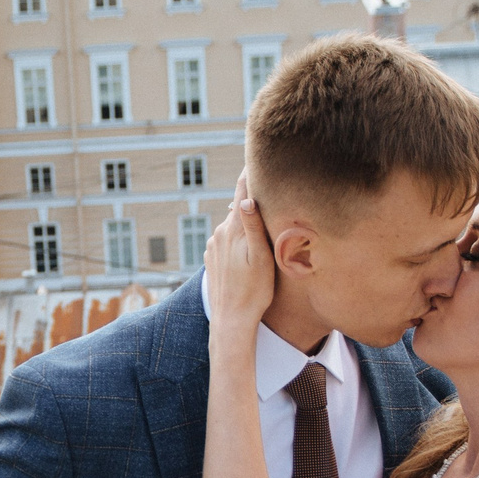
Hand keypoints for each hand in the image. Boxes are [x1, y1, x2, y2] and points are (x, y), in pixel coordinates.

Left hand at [202, 174, 275, 352]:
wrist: (231, 320)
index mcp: (233, 230)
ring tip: (263, 213)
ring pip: (233, 224)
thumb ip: (253, 227)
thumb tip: (247, 199)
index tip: (257, 156)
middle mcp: (219, 233)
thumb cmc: (254, 292)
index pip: (243, 193)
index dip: (251, 174)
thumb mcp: (260, 259)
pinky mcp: (211, 257)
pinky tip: (247, 243)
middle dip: (251, 196)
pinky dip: (237, 236)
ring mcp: (213, 245)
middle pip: (238, 206)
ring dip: (245, 220)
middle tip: (267, 180)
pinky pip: (227, 239)